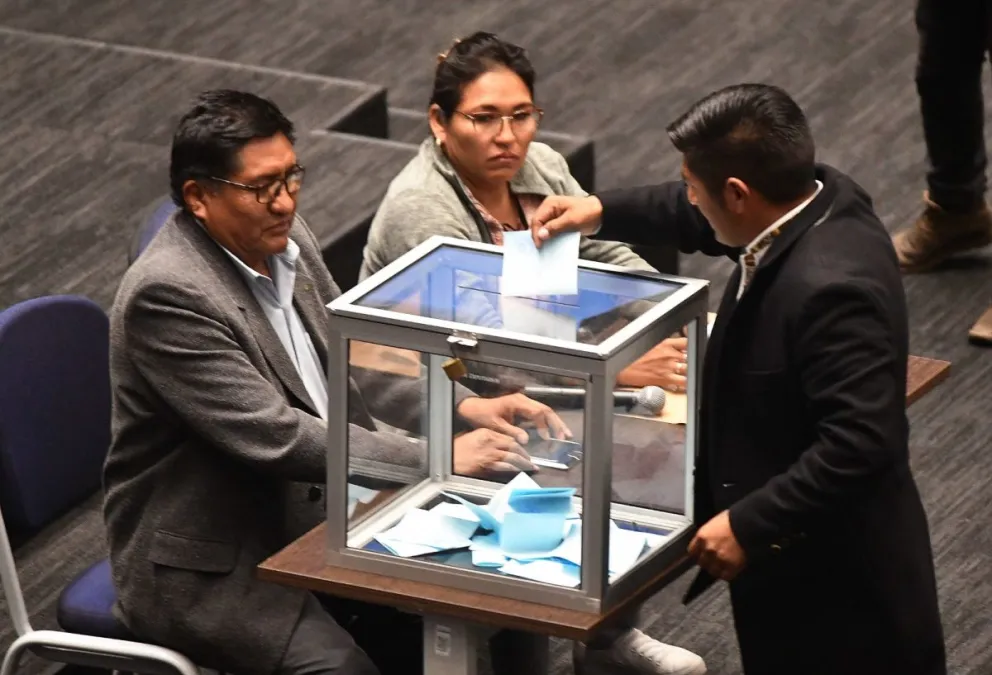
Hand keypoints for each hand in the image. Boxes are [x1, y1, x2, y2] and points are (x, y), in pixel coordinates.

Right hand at [453, 429, 535, 474]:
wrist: (448, 459)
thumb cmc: (458, 448)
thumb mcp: (473, 436)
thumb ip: (488, 438)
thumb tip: (500, 444)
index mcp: (487, 433)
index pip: (508, 438)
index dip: (518, 444)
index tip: (523, 449)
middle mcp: (491, 442)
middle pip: (513, 447)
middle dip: (524, 454)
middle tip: (530, 460)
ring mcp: (490, 454)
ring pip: (513, 457)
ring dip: (524, 463)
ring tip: (531, 467)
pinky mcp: (488, 465)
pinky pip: (505, 466)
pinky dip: (514, 469)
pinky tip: (520, 471)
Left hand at [456, 393, 571, 443]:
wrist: (473, 409)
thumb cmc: (482, 415)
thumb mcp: (496, 425)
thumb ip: (512, 432)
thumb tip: (526, 440)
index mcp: (517, 402)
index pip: (538, 412)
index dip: (545, 424)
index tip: (549, 436)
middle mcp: (523, 401)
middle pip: (545, 410)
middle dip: (556, 422)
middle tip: (565, 435)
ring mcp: (523, 404)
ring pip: (544, 411)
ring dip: (554, 423)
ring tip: (563, 435)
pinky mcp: (522, 409)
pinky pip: (538, 414)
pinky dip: (546, 423)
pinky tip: (550, 433)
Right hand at [530, 195, 603, 246]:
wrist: (601, 214)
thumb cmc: (587, 213)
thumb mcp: (571, 220)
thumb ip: (555, 227)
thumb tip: (540, 235)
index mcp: (550, 204)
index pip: (537, 219)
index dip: (536, 233)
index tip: (539, 245)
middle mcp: (549, 209)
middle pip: (538, 224)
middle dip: (538, 235)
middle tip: (540, 248)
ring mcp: (553, 216)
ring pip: (543, 228)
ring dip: (543, 238)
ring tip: (544, 248)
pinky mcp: (559, 223)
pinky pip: (550, 231)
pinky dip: (550, 238)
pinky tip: (550, 245)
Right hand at [616, 337, 687, 392]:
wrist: (622, 368)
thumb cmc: (632, 356)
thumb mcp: (649, 343)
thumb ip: (664, 345)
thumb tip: (674, 347)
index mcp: (665, 343)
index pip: (686, 342)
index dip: (692, 346)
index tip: (692, 350)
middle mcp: (669, 354)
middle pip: (690, 357)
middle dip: (692, 361)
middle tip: (690, 364)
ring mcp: (668, 368)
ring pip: (689, 371)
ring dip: (690, 373)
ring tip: (688, 375)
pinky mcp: (665, 379)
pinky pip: (682, 383)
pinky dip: (684, 384)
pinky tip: (682, 384)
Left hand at [687, 510, 746, 580]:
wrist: (749, 523)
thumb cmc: (735, 518)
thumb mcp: (715, 522)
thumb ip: (709, 533)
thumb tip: (709, 538)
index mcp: (702, 536)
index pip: (692, 551)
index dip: (697, 553)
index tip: (700, 554)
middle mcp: (708, 549)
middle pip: (702, 562)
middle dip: (707, 561)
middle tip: (713, 560)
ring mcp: (720, 559)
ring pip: (713, 571)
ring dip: (717, 569)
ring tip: (722, 566)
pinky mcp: (732, 566)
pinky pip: (726, 576)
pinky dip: (727, 575)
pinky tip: (730, 571)